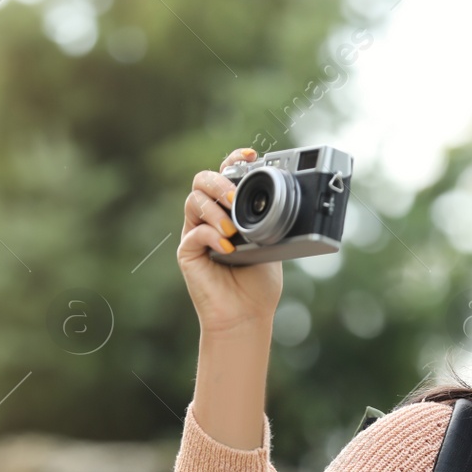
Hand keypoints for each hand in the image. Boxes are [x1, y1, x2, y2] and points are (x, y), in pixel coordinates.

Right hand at [177, 147, 283, 336]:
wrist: (246, 315)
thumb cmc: (258, 285)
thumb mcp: (273, 244)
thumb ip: (271, 220)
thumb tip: (284, 197)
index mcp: (229, 211)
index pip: (224, 175)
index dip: (233, 159)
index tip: (251, 156)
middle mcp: (209, 218)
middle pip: (202, 180)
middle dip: (219, 182)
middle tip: (235, 199)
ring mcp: (196, 234)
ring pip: (193, 201)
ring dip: (214, 210)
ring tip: (232, 230)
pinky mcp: (187, 253)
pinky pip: (193, 234)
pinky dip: (211, 236)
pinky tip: (227, 249)